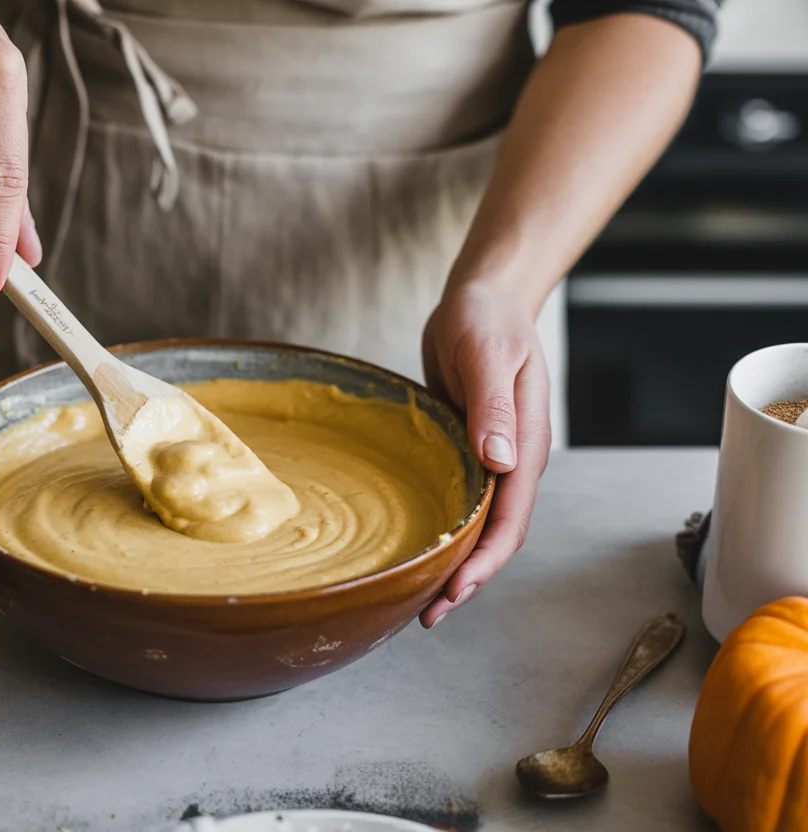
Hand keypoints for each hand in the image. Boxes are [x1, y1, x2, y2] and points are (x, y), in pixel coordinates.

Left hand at [418, 283, 550, 627]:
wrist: (484, 299)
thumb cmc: (486, 319)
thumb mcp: (487, 355)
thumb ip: (494, 406)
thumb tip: (501, 461)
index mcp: (527, 446)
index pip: (511, 520)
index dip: (484, 562)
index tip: (455, 592)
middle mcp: (514, 461)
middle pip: (497, 536)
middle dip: (468, 579)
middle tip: (427, 615)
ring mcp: (493, 459)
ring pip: (479, 525)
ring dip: (455, 563)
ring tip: (419, 598)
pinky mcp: (469, 451)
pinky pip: (461, 502)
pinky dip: (445, 532)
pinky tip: (420, 548)